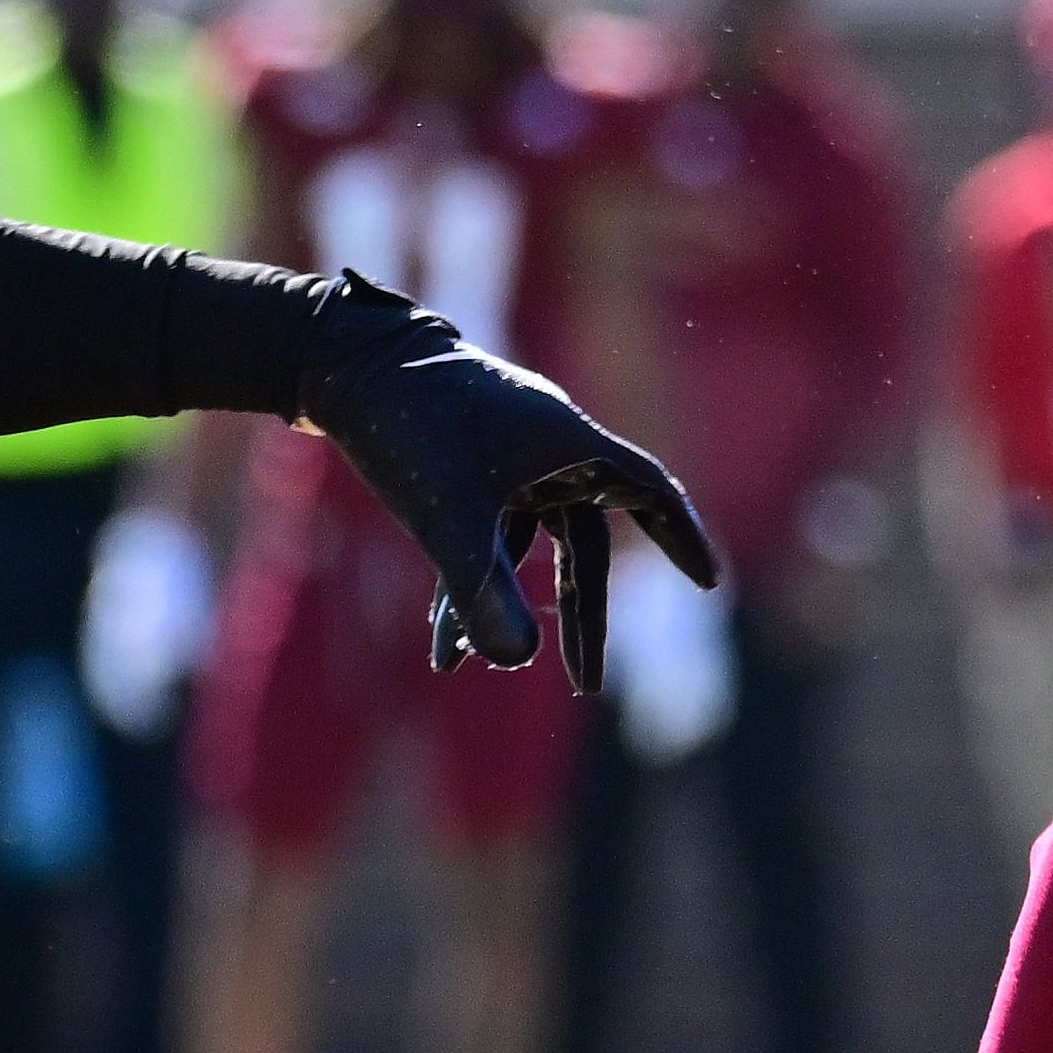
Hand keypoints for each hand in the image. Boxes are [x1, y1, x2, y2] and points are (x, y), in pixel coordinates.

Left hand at [289, 281, 722, 689]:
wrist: (345, 366)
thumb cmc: (410, 428)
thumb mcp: (448, 517)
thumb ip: (483, 591)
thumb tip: (517, 663)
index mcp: (570, 442)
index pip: (651, 490)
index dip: (681, 538)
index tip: (707, 585)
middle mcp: (550, 448)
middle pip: (586, 546)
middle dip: (582, 620)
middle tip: (585, 687)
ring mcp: (509, 458)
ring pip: (526, 549)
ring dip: (502, 607)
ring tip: (466, 666)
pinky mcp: (469, 465)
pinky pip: (485, 537)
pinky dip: (469, 583)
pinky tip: (438, 644)